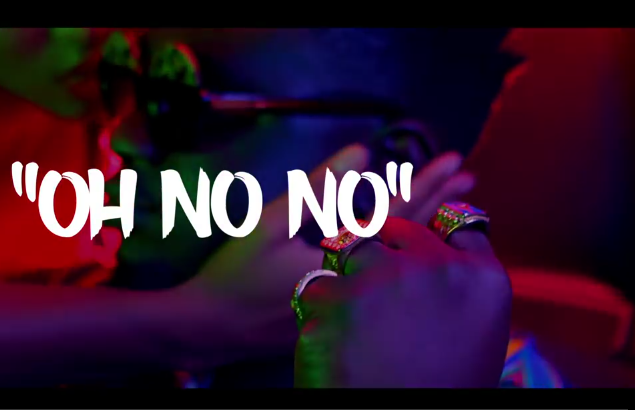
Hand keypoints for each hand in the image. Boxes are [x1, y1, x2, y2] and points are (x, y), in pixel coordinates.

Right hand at [175, 145, 476, 366]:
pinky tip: (421, 240)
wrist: (214, 328)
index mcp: (345, 261)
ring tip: (457, 205)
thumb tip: (363, 152)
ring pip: (405, 264)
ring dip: (431, 229)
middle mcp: (361, 288)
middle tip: (468, 177)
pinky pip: (391, 278)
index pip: (397, 218)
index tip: (453, 161)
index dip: (426, 185)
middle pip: (412, 242)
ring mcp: (358, 307)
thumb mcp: (271, 222)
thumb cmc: (238, 273)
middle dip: (440, 205)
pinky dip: (410, 253)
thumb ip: (319, 187)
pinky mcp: (350, 315)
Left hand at [294, 217, 511, 386]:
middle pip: (395, 226)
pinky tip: (334, 344)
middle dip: (380, 249)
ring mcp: (381, 280)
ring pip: (349, 246)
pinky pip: (316, 287)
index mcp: (482, 278)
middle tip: (372, 292)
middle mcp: (434, 267)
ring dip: (345, 275)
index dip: (432, 235)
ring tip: (351, 322)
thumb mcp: (475, 335)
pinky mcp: (333, 299)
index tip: (418, 250)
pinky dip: (317, 312)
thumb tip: (440, 249)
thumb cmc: (439, 390)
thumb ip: (458, 286)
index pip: (457, 224)